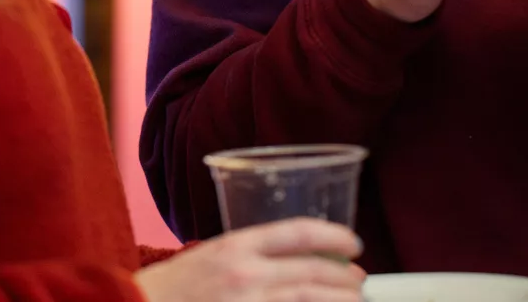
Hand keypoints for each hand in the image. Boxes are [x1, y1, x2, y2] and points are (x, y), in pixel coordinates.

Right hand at [135, 219, 365, 301]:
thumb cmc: (167, 290)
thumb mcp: (207, 256)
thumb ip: (247, 254)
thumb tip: (294, 257)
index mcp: (234, 247)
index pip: (299, 233)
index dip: (334, 236)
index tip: (353, 243)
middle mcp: (244, 275)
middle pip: (312, 273)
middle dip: (344, 279)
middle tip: (359, 281)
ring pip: (308, 300)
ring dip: (339, 301)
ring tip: (354, 301)